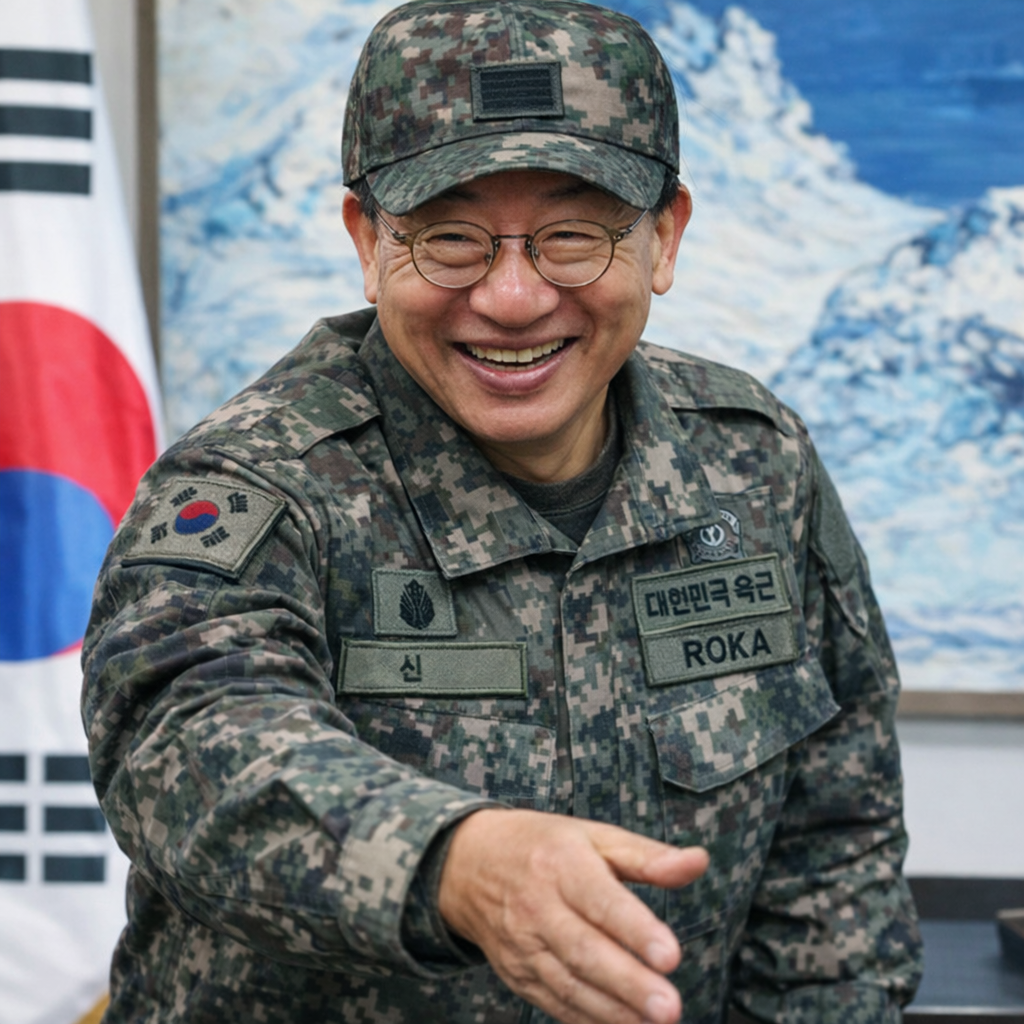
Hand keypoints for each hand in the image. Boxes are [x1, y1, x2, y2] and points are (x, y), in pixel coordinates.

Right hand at [437, 809, 708, 1023]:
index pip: (600, 899)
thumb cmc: (546, 846)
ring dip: (613, 1010)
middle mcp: (538, 905)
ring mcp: (523, 944)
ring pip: (569, 984)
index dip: (634, 928)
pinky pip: (555, 1003)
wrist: (468, 864)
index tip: (671, 954)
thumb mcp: (593, 835)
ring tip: (655, 1022)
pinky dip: (589, 1019)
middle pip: (584, 950)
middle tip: (670, 1007)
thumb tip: (699, 862)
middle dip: (628, 982)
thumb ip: (647, 856)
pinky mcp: (518, 974)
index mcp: (561, 863)